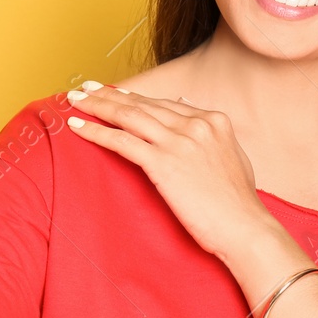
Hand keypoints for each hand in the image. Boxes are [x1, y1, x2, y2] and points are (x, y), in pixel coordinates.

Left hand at [64, 81, 278, 264]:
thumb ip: (208, 132)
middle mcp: (196, 124)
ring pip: (128, 116)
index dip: (133, 96)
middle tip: (83, 88)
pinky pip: (121, 141)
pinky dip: (95, 131)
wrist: (245, 229)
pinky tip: (76, 126)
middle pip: (142, 104)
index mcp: (213, 120)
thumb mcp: (231, 156)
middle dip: (109, 94)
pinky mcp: (164, 163)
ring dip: (96, 106)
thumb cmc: (238, 203)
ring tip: (73, 101)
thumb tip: (186, 106)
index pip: (163, 102)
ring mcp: (180, 142)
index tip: (112, 92)